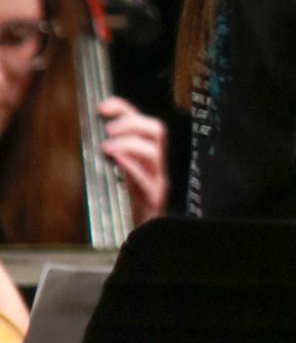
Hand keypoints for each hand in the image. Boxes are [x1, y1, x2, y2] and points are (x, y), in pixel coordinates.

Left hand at [98, 96, 168, 226]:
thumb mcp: (123, 174)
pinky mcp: (153, 199)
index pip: (143, 122)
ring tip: (108, 147)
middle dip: (132, 123)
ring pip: (153, 152)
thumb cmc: (132, 205)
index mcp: (149, 155)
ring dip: (129, 144)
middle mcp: (156, 165)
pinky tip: (118, 162)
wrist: (147, 234)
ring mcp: (157, 181)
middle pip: (157, 130)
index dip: (124, 109)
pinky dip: (132, 166)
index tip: (102, 108)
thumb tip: (92, 137)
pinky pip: (147, 180)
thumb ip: (115, 156)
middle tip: (109, 129)